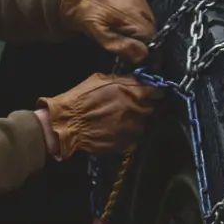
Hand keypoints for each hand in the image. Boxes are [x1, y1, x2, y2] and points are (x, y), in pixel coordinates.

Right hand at [37, 72, 163, 159]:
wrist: (67, 124)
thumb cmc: (80, 99)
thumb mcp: (100, 80)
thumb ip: (121, 80)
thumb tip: (134, 80)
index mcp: (132, 92)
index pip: (156, 91)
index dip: (153, 92)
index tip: (151, 93)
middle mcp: (137, 110)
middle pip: (151, 108)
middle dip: (145, 106)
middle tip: (131, 105)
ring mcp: (133, 128)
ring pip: (143, 123)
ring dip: (136, 120)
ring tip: (120, 118)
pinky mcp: (127, 143)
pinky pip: (134, 136)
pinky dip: (128, 133)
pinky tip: (115, 129)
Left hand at [60, 0, 155, 63]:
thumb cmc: (87, 17)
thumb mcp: (99, 35)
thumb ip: (121, 46)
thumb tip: (141, 55)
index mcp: (128, 13)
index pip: (149, 36)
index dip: (143, 48)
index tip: (134, 53)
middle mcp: (137, 3)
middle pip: (151, 30)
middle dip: (142, 40)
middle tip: (125, 42)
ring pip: (151, 22)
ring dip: (141, 31)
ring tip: (124, 31)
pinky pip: (146, 14)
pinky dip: (139, 21)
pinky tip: (126, 22)